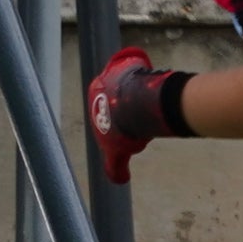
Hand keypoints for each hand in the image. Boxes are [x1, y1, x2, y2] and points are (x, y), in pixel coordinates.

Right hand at [87, 46, 185, 185]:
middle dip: (127, 101)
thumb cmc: (122, 128)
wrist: (135, 109)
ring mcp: (117, 71)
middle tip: (141, 113)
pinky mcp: (131, 63)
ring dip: (136, 86)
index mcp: (93, 97)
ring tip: (149, 99)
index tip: (129, 124)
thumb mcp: (115, 154)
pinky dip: (139, 64)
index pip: (105, 107)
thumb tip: (120, 180)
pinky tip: (150, 72)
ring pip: (127, 78)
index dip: (118, 118)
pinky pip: (134, 61)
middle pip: (117, 92)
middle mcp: (102, 81)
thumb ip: (115, 167)